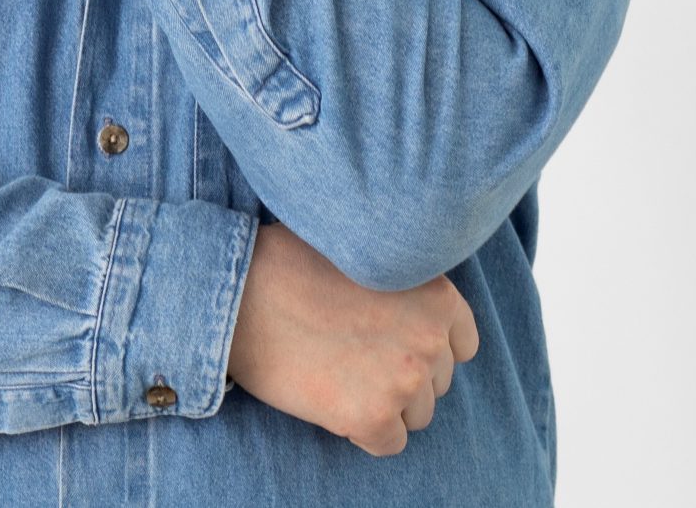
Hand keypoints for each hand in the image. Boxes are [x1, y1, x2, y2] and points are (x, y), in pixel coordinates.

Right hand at [226, 221, 480, 457]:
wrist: (233, 293)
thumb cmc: (286, 264)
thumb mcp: (362, 252)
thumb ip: (400, 279)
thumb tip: (412, 306)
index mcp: (437, 295)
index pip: (461, 343)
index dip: (422, 345)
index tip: (387, 340)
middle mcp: (431, 340)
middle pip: (437, 382)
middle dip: (399, 374)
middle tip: (349, 353)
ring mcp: (404, 381)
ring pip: (415, 416)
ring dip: (382, 403)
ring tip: (336, 372)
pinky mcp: (373, 417)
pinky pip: (388, 443)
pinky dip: (362, 430)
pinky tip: (329, 398)